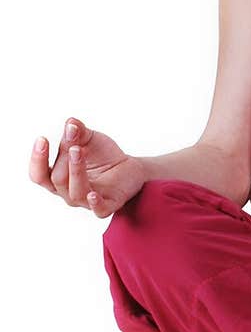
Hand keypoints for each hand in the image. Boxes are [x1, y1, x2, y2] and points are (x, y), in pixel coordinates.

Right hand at [29, 117, 145, 218]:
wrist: (131, 166)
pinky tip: (93, 194)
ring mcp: (87, 201)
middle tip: (74, 141)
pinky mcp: (109, 205)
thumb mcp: (90, 139)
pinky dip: (95, 203)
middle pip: (58, 179)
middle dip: (64, 157)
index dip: (38, 160)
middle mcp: (69, 193)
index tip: (42, 139)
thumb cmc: (104, 155)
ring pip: (75, 192)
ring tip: (78, 150)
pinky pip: (99, 210)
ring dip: (75, 170)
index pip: (39, 175)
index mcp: (59, 179)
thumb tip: (71, 122)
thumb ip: (78, 131)